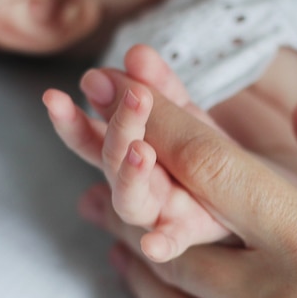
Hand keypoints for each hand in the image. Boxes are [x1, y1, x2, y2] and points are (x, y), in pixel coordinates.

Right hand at [43, 46, 228, 259]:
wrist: (243, 190)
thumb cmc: (202, 152)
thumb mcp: (183, 112)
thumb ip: (159, 85)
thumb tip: (135, 51)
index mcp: (130, 151)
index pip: (92, 136)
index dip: (70, 121)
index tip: (53, 98)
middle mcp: (137, 182)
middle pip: (113, 160)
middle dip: (119, 128)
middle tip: (137, 96)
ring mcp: (159, 209)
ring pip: (131, 201)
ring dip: (130, 176)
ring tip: (140, 150)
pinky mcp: (187, 232)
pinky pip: (171, 241)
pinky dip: (160, 243)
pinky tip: (153, 246)